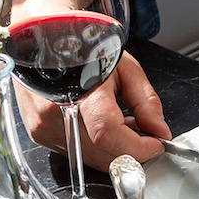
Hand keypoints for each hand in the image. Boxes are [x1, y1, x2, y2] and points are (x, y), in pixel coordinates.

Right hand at [13, 50, 171, 170]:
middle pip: (102, 154)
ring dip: (115, 151)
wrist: (45, 38)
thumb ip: (146, 102)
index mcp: (77, 91)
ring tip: (124, 125)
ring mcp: (43, 126)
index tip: (156, 143)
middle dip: (132, 153)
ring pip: (91, 160)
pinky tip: (102, 127)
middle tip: (146, 136)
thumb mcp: (125, 68)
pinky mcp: (39, 135)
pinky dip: (97, 148)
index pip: (109, 135)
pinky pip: (76, 155)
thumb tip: (159, 131)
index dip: (138, 147)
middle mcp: (54, 113)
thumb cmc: (84, 50)